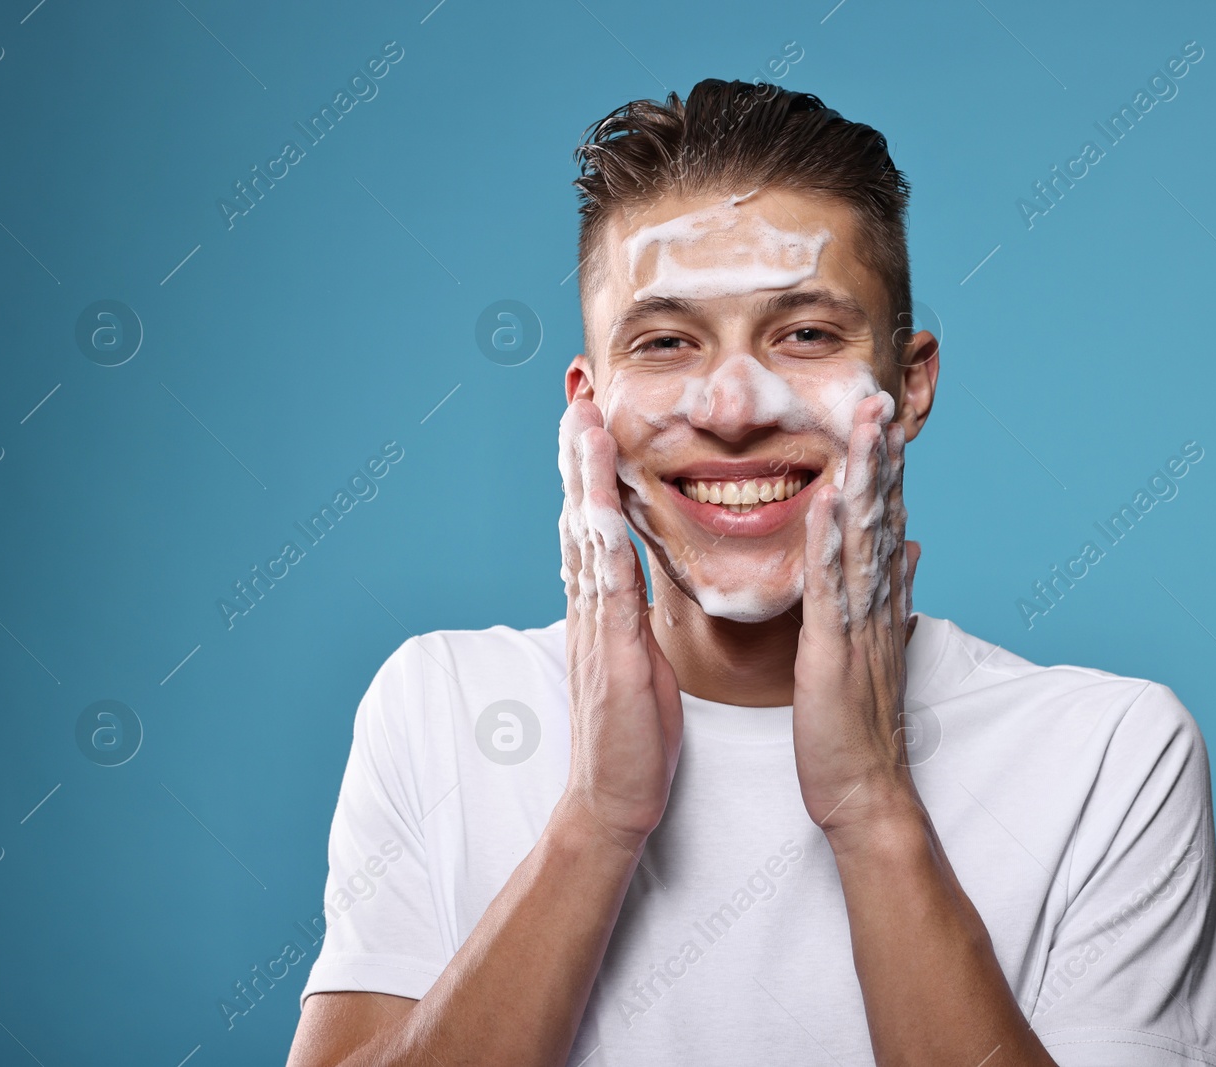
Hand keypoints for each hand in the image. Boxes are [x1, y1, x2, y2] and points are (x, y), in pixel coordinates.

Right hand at [557, 399, 683, 852]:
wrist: (612, 802)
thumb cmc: (635, 739)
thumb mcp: (639, 663)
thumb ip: (632, 620)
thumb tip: (635, 587)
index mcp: (602, 611)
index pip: (594, 528)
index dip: (590, 474)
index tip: (592, 424)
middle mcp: (591, 611)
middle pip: (577, 517)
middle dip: (576, 456)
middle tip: (576, 398)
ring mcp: (595, 629)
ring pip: (584, 538)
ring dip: (581, 478)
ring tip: (580, 424)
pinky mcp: (611, 653)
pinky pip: (606, 586)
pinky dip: (599, 539)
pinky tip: (596, 504)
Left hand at [791, 393, 923, 842]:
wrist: (866, 790)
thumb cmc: (859, 724)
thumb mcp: (879, 648)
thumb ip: (896, 592)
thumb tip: (912, 546)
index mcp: (882, 600)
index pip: (887, 520)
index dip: (885, 467)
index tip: (882, 416)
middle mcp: (877, 604)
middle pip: (882, 517)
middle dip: (881, 455)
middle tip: (880, 396)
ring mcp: (859, 625)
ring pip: (863, 539)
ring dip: (863, 480)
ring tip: (866, 426)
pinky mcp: (834, 651)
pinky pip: (831, 588)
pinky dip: (828, 541)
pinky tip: (825, 499)